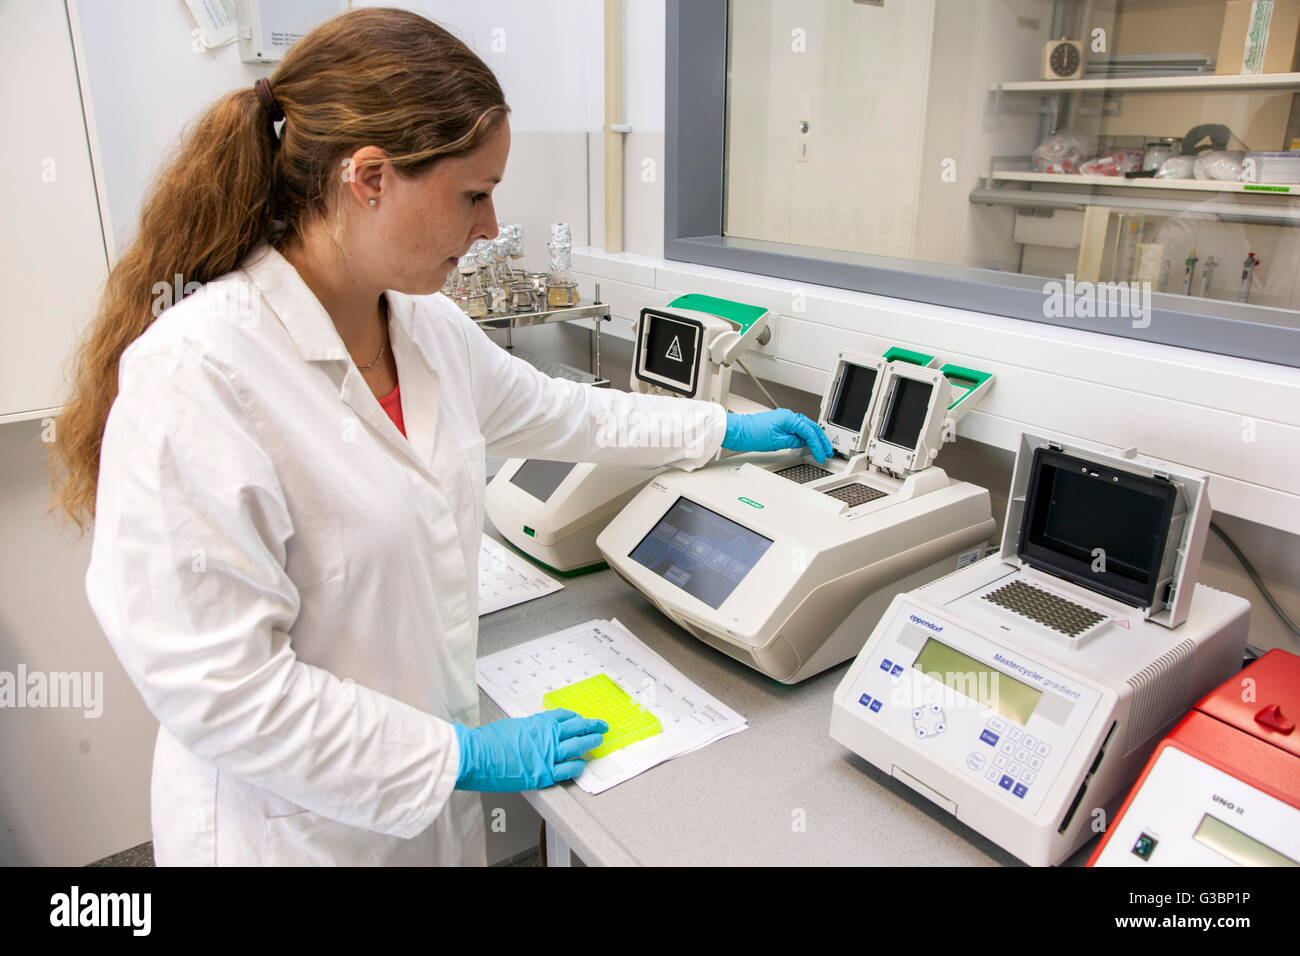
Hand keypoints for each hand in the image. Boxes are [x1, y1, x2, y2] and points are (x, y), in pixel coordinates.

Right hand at [452, 710, 607, 791]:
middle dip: (591, 726)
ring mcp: (548, 755)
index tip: (581, 719)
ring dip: (590, 743)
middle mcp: (547, 737)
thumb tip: (533, 734)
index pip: (563, 717)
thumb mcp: (512, 727)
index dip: (575, 718)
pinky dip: (577, 766)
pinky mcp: (543, 774)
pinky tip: (582, 765)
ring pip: (577, 747)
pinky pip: (568, 770)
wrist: (477, 756)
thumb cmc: (488, 741)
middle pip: (576, 728)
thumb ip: (528, 730)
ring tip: (598, 741)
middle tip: (601, 726)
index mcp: (538, 723)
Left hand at [723, 410, 833, 462]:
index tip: (821, 455)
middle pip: (811, 428)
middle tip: (827, 451)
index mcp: (789, 418)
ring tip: (821, 448)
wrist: (738, 431)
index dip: (817, 445)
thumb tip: (802, 442)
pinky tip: (807, 442)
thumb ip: (793, 441)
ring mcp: (784, 418)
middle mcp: (788, 415)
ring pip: (805, 427)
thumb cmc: (752, 434)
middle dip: (821, 440)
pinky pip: (797, 428)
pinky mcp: (779, 423)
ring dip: (814, 438)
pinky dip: (805, 436)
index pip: (809, 432)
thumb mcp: (777, 442)